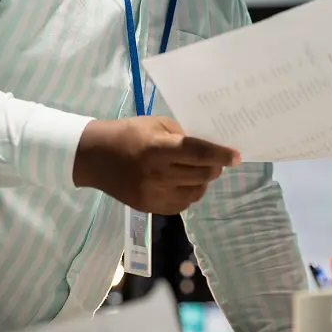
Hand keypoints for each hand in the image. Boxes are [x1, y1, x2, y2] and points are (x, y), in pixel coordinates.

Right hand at [73, 116, 240, 214]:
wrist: (95, 157)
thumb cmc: (128, 134)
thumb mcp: (156, 124)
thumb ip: (183, 136)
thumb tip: (207, 150)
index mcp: (159, 149)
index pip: (198, 153)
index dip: (220, 155)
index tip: (236, 156)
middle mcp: (158, 174)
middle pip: (202, 175)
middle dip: (215, 168)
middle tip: (217, 162)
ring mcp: (154, 194)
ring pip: (195, 192)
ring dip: (202, 181)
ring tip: (197, 171)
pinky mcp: (150, 207)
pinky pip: (182, 204)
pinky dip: (189, 193)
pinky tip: (183, 183)